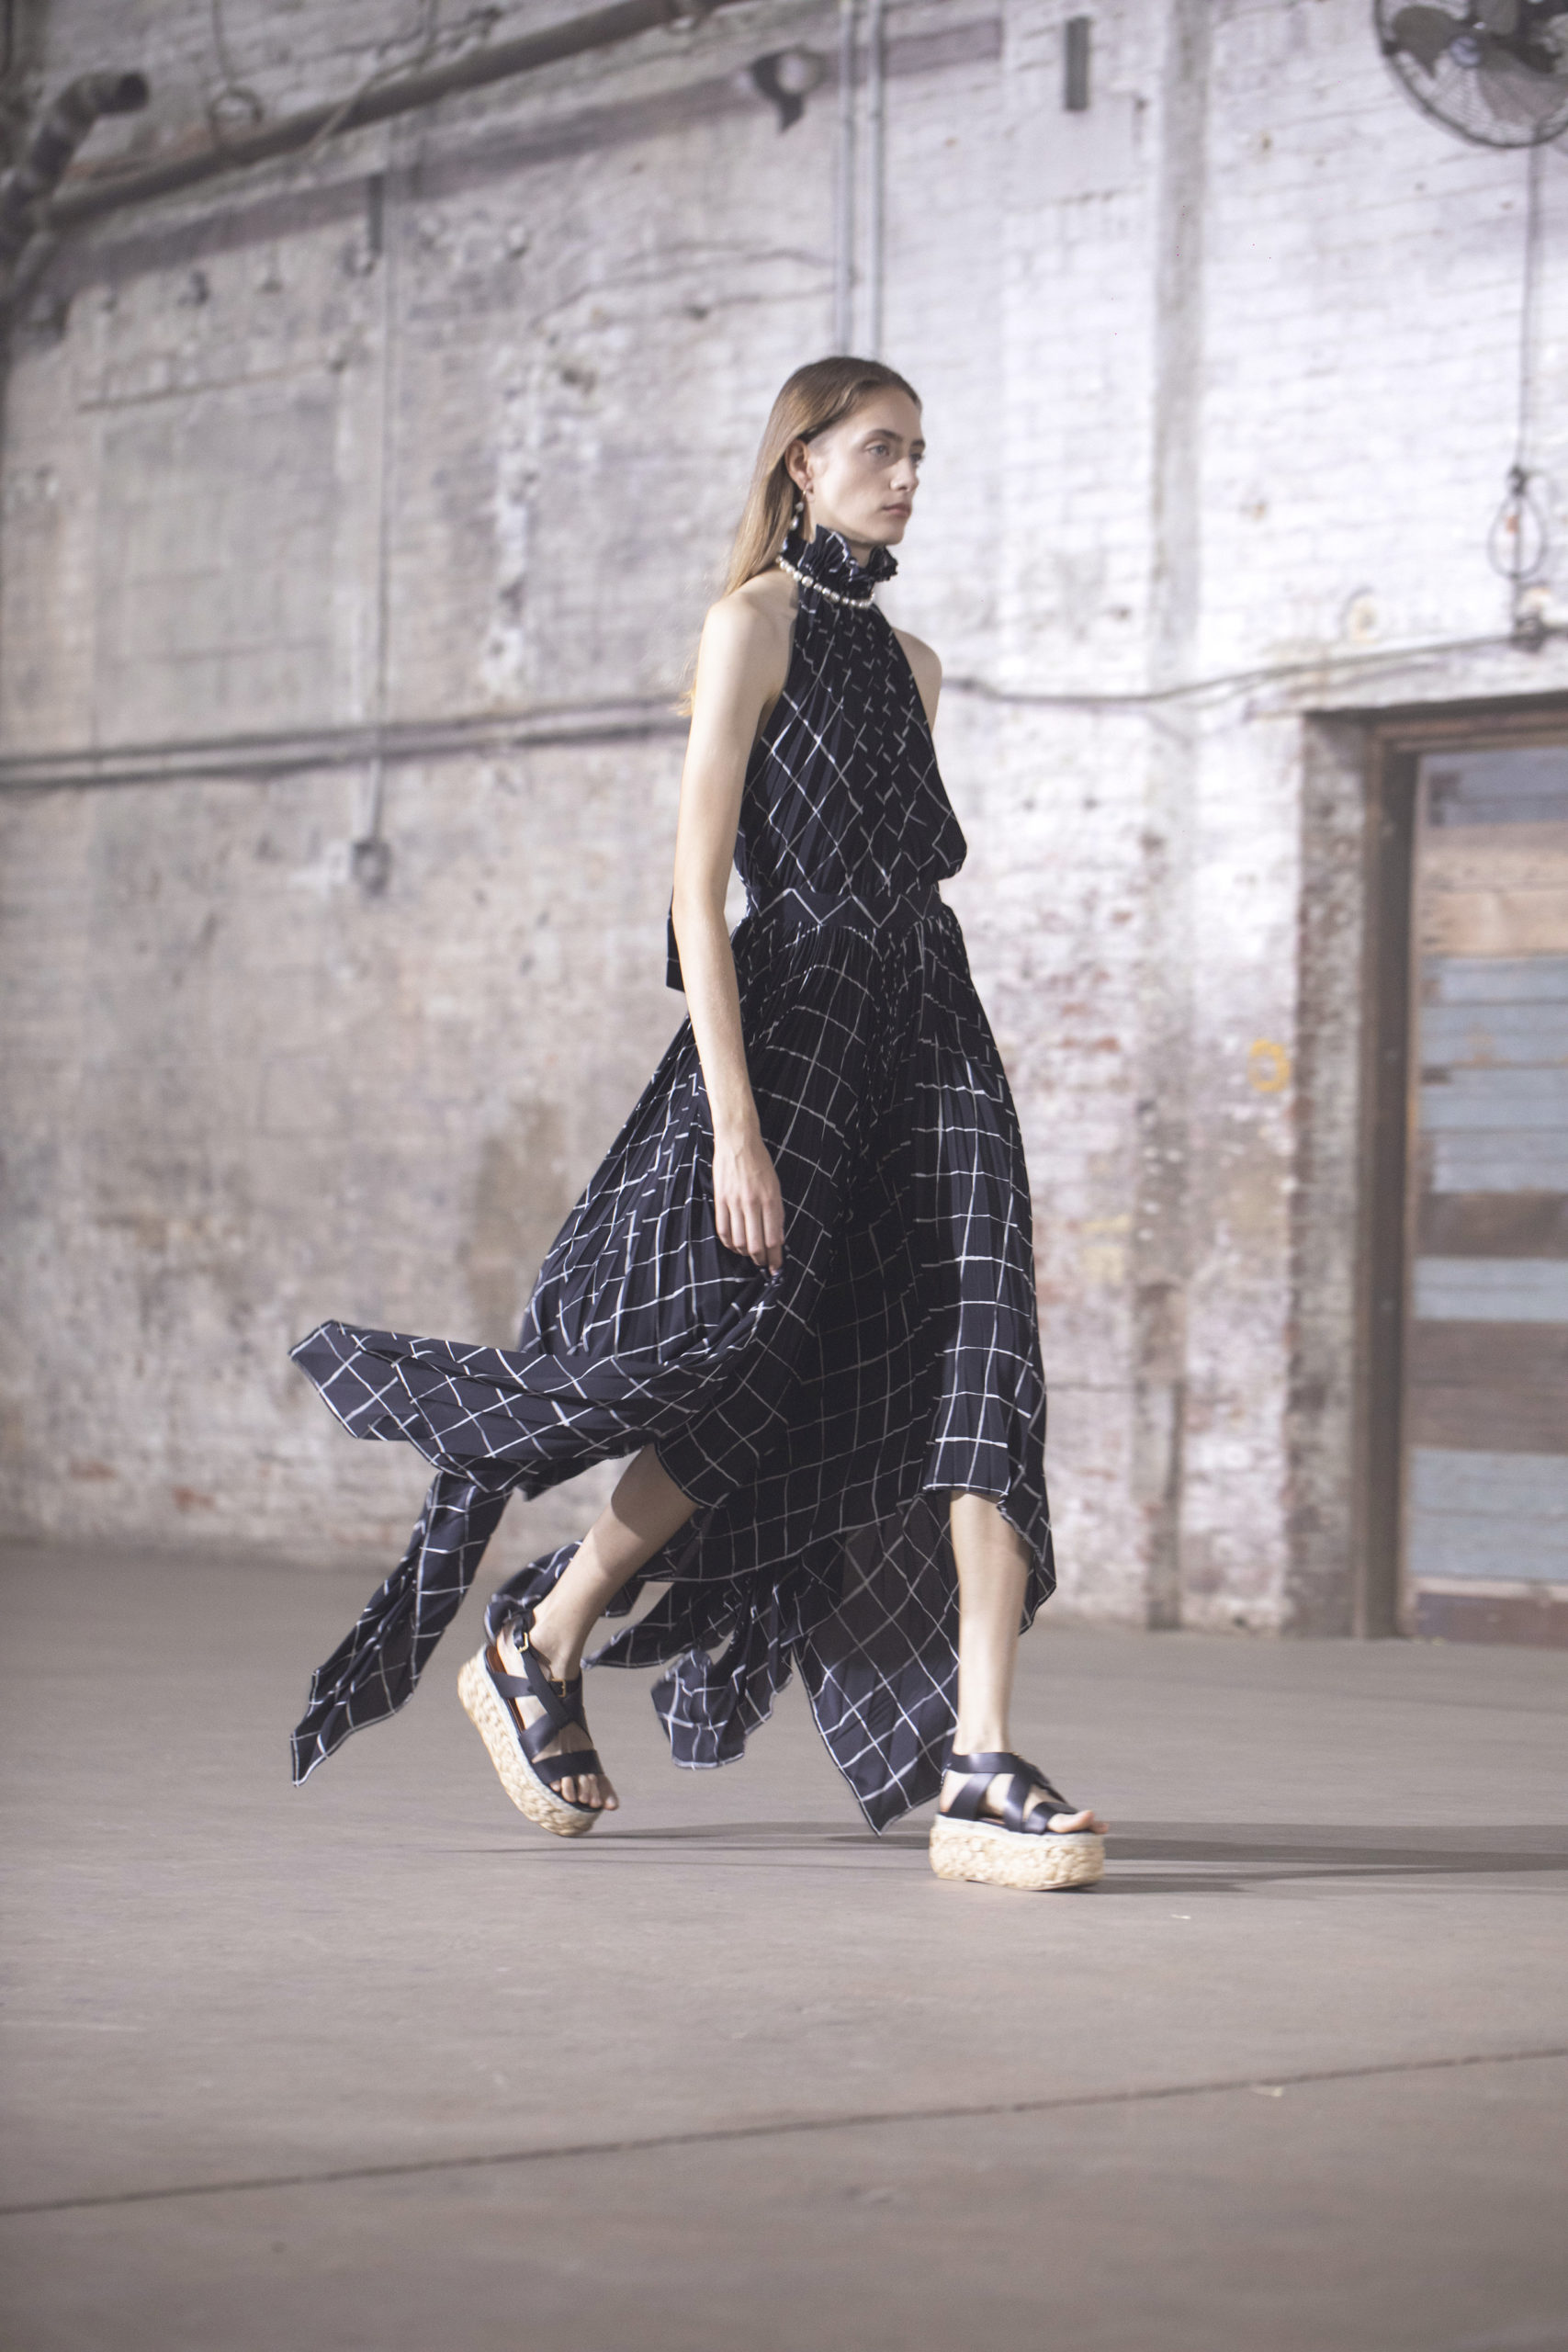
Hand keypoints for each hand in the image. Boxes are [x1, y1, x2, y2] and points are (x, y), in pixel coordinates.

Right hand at [712, 1125, 784, 1272]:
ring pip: (739, 1240)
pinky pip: (722, 1230)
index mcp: (770, 1200)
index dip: (775, 1258)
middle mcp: (752, 1203)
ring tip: (749, 1255)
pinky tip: (734, 1245)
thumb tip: (779, 1239)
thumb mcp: (776, 1187)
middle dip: (760, 1260)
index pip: (773, 1239)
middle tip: (763, 1265)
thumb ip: (778, 1213)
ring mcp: (734, 1202)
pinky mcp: (720, 1200)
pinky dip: (729, 1243)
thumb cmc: (760, 1163)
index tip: (776, 1267)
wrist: (738, 1141)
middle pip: (756, 1244)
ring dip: (745, 1253)